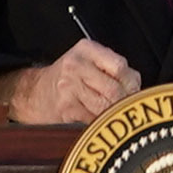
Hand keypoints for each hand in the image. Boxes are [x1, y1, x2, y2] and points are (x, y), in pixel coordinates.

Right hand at [1, 40, 136, 125]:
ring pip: (106, 107)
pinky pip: (93, 120)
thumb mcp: (87, 60)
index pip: (119, 66)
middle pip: (114, 89)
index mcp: (86, 50)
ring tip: (114, 114)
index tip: (133, 90)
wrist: (35, 93)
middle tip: (127, 107)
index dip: (131, 82)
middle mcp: (76, 66)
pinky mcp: (66, 109)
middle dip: (125, 102)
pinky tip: (100, 121)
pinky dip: (101, 123)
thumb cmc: (67, 78)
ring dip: (114, 114)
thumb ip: (112, 67)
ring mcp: (69, 88)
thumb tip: (137, 88)